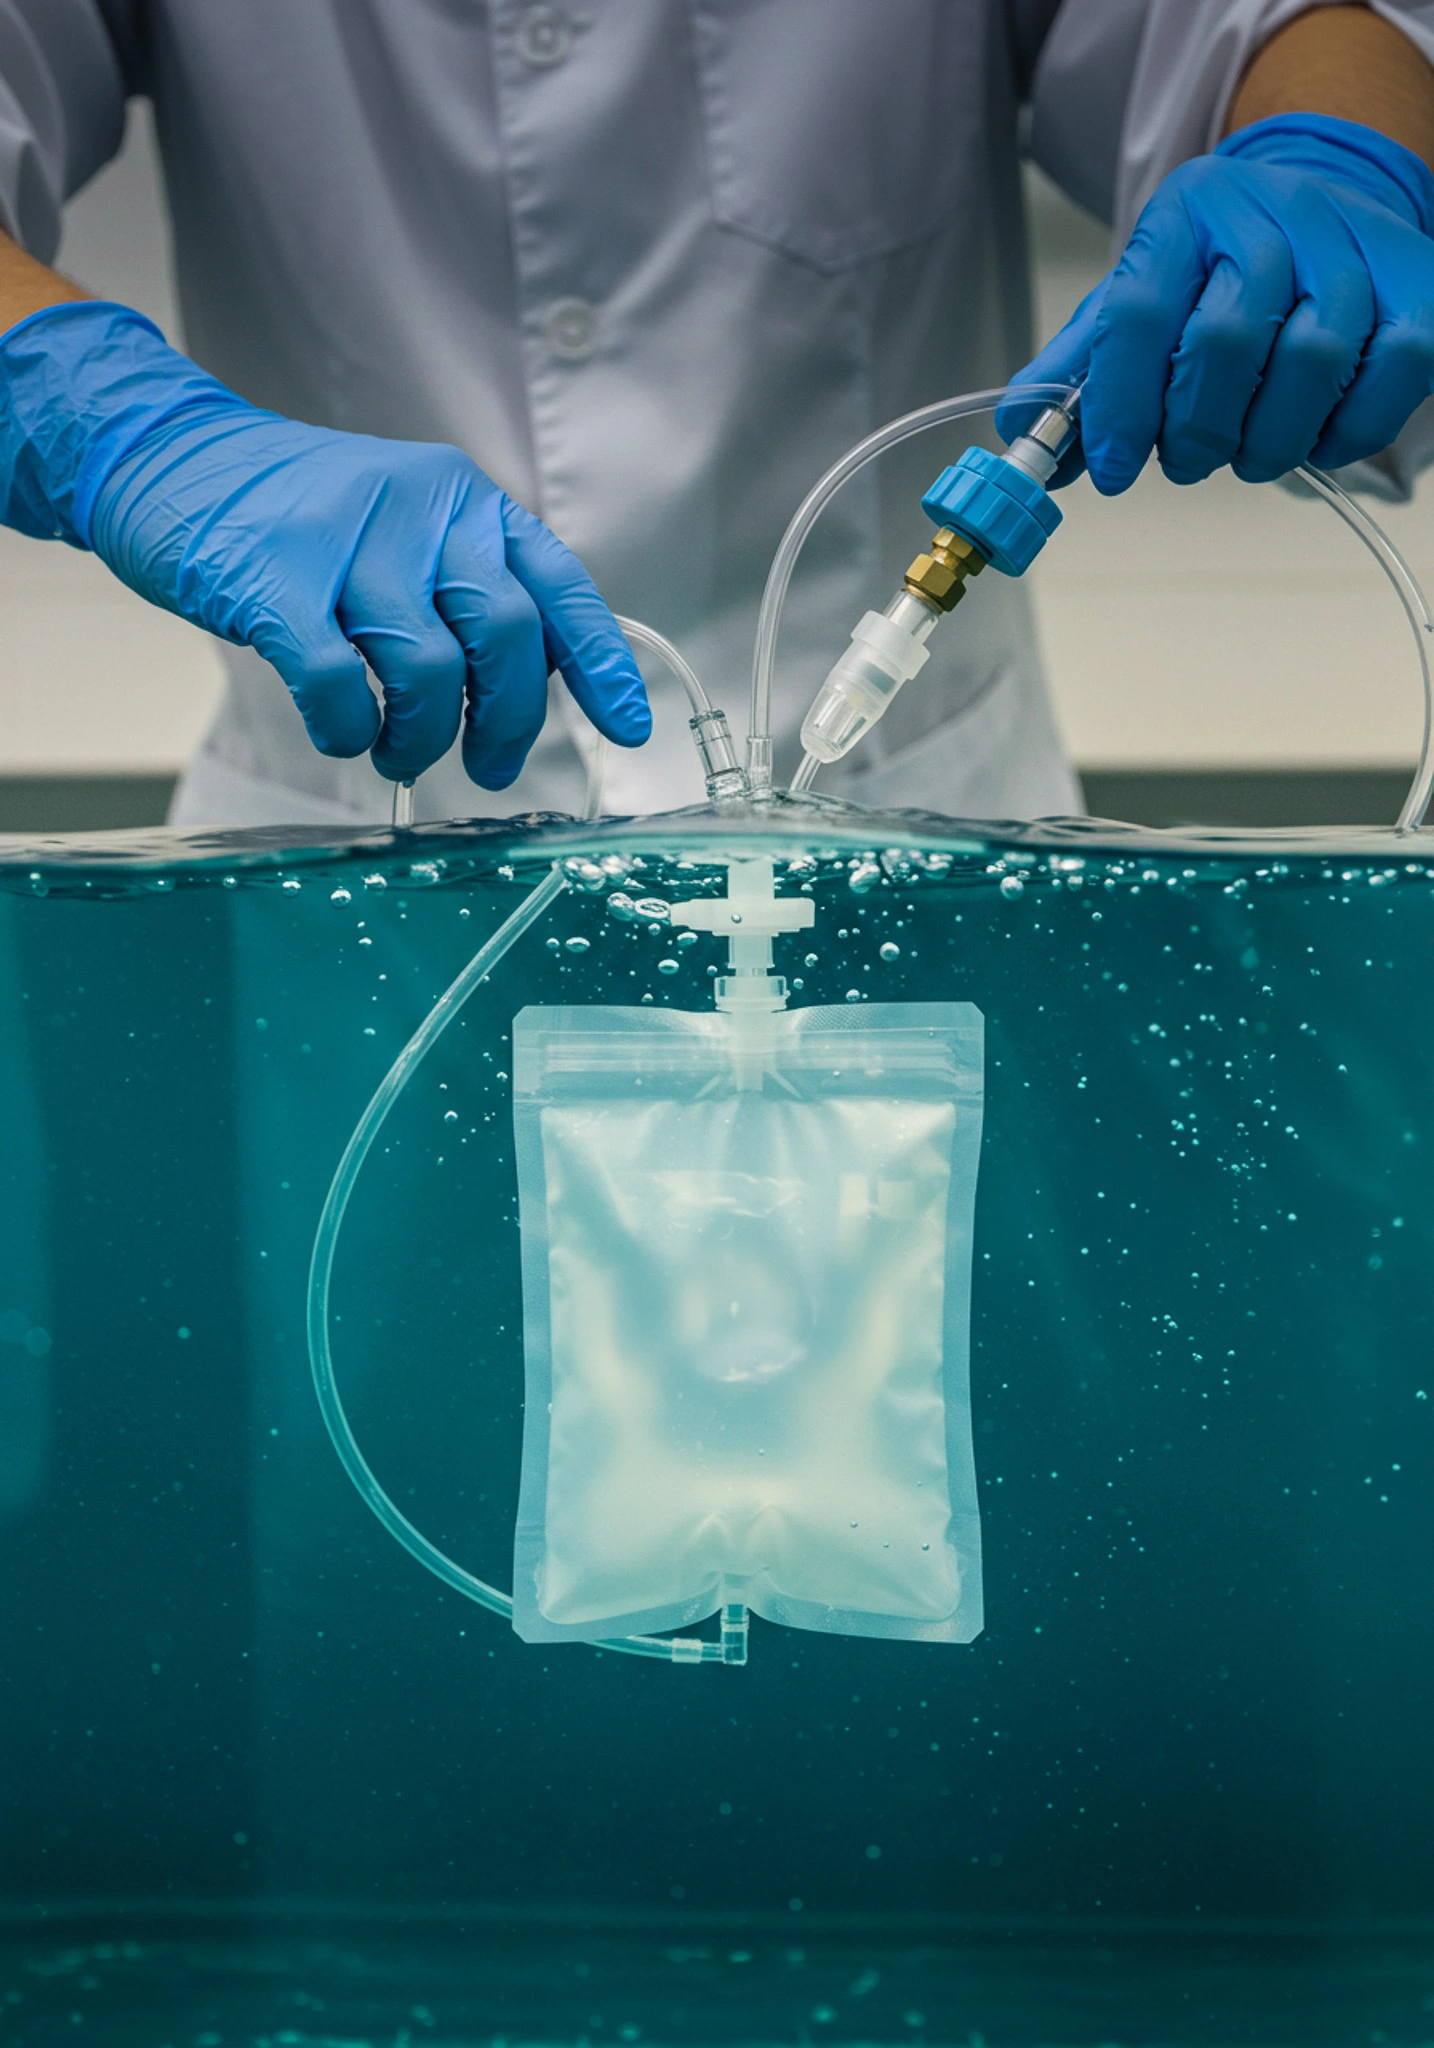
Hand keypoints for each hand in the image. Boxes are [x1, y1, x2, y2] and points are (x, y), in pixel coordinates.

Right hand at [0, 302, 649, 785]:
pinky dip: (350, 731)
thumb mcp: (403, 525)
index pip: (558, 586)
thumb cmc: (292, 513)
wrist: (166, 455)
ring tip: (397, 752)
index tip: (627, 726)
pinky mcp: (275, 580)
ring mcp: (347, 542)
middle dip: (506, 722)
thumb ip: (466, 587)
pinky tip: (344, 732)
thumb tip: (526, 685)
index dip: (599, 664)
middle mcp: (421, 511)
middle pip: (505, 639)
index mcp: (463, 500)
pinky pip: (340, 685)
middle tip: (486, 766)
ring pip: (427, 672)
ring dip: (422, 737)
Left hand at [1005, 114, 1433, 493]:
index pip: (1139, 312)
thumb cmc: (1221, 273)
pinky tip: (1314, 437)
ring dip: (1268, 441)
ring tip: (1246, 453)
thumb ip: (1081, 368)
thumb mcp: (1138, 301)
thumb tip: (1023, 433)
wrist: (1326, 203)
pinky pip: (1391, 373)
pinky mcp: (1418, 284)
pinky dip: (1346, 432)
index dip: (1118, 406)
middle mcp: (1273, 211)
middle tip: (1186, 460)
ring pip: (1310, 362)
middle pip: (1225, 342)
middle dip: (1195, 430)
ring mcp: (1352, 242)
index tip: (1111, 467)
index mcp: (1186, 212)